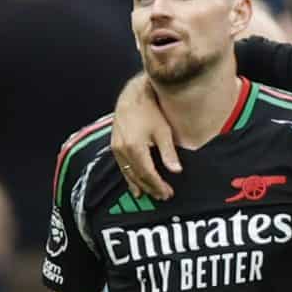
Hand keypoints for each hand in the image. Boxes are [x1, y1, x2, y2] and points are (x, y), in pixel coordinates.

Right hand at [112, 76, 179, 200]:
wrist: (133, 95)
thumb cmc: (149, 110)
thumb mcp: (163, 131)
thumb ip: (168, 153)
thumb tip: (176, 170)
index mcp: (135, 147)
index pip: (147, 174)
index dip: (158, 185)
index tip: (167, 192)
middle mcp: (123, 149)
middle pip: (138, 176)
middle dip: (151, 187)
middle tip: (163, 196)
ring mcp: (116, 148)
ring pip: (128, 173)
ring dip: (140, 185)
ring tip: (150, 194)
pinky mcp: (114, 145)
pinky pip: (122, 167)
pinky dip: (129, 178)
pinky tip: (135, 186)